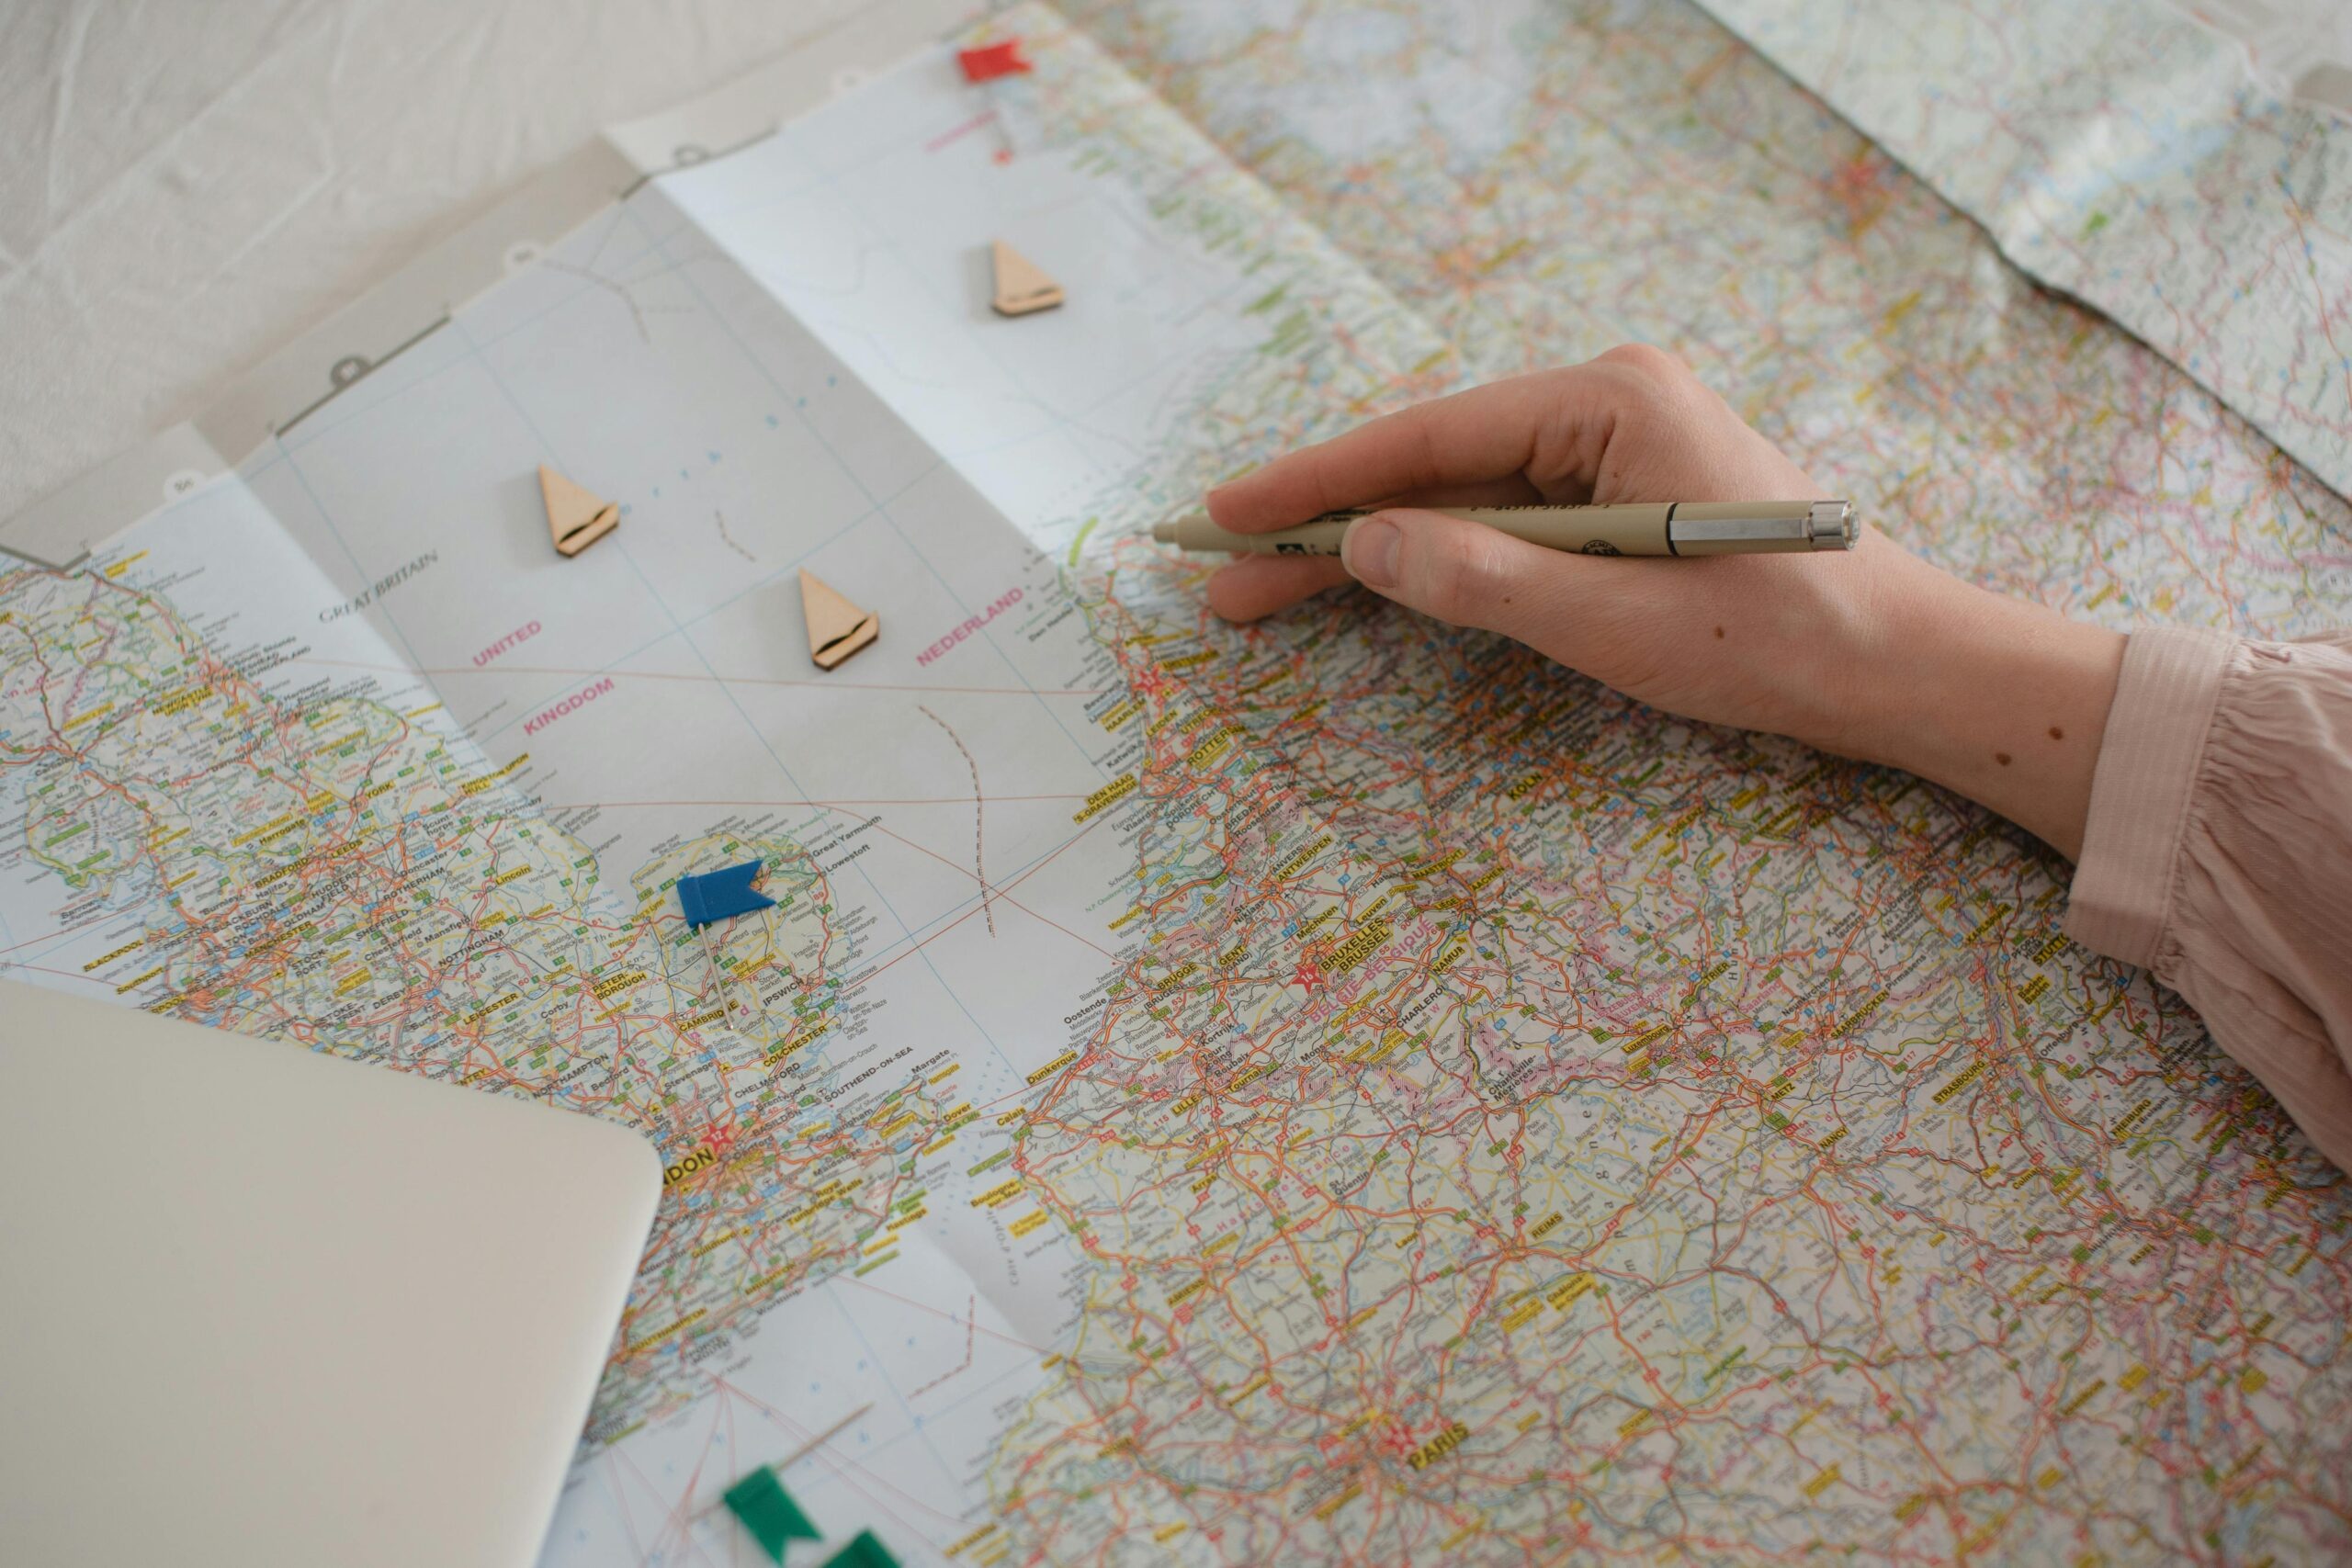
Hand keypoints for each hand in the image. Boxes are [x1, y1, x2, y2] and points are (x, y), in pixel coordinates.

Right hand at [1202, 347, 2125, 858]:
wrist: (1893, 666)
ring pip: (1459, 499)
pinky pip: (1504, 524)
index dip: (1317, 481)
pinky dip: (1436, 560)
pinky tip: (1369, 587)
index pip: (1427, 437)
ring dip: (1371, 550)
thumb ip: (1476, 578)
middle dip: (1326, 525)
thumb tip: (1361, 547)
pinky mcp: (1622, 498)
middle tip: (1220, 573)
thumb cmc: (1770, 637)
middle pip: (1431, 465)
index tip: (1226, 513)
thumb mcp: (1607, 618)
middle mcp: (1604, 403)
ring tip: (1266, 593)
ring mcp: (1614, 450)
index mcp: (1606, 398)